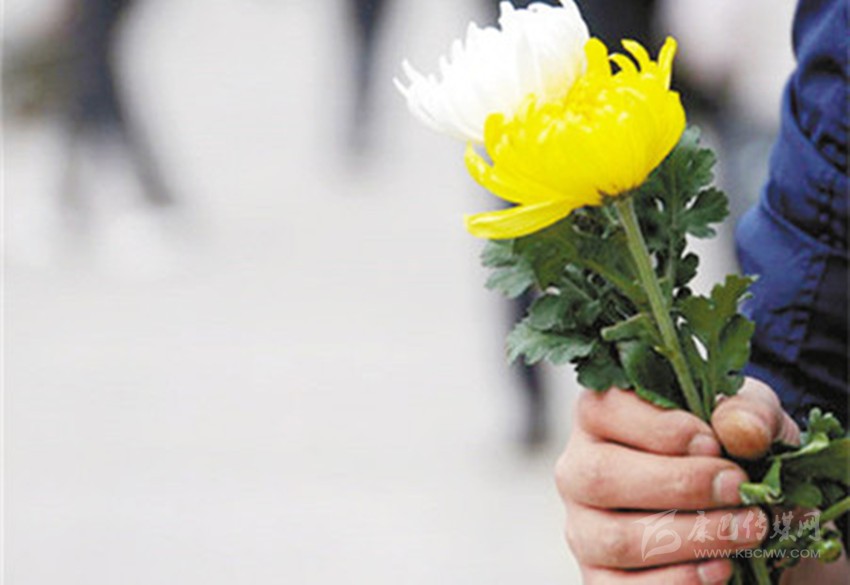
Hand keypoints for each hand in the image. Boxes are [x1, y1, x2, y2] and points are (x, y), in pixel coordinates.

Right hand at [555, 378, 796, 583]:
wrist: (743, 516)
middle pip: (600, 476)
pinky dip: (678, 582)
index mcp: (601, 417)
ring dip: (690, 537)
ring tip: (748, 529)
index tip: (713, 443)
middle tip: (738, 488)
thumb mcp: (749, 416)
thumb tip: (743, 430)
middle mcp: (579, 470)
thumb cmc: (731, 451)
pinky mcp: (599, 578)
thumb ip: (750, 411)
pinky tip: (722, 568)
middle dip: (678, 484)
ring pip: (615, 539)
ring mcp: (584, 528)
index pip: (603, 409)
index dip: (657, 428)